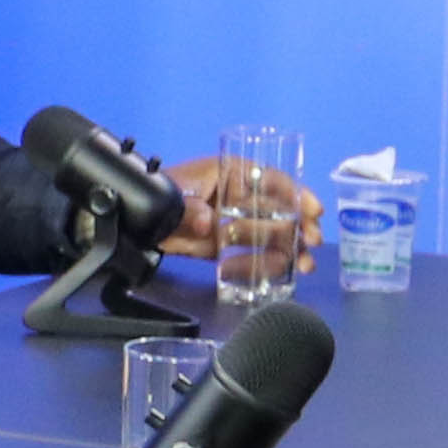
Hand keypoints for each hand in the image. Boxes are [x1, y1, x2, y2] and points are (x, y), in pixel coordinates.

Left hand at [165, 153, 322, 273]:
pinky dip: (268, 264)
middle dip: (300, 225)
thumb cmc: (158, 193)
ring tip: (305, 265)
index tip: (313, 209)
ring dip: (292, 248)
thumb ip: (189, 209)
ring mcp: (235, 222)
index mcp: (231, 173)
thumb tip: (207, 222)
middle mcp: (240, 197)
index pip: (271, 179)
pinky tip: (283, 274)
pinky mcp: (226, 245)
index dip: (296, 193)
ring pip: (272, 234)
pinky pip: (253, 255)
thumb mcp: (173, 195)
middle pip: (280, 209)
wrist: (134, 220)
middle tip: (312, 241)